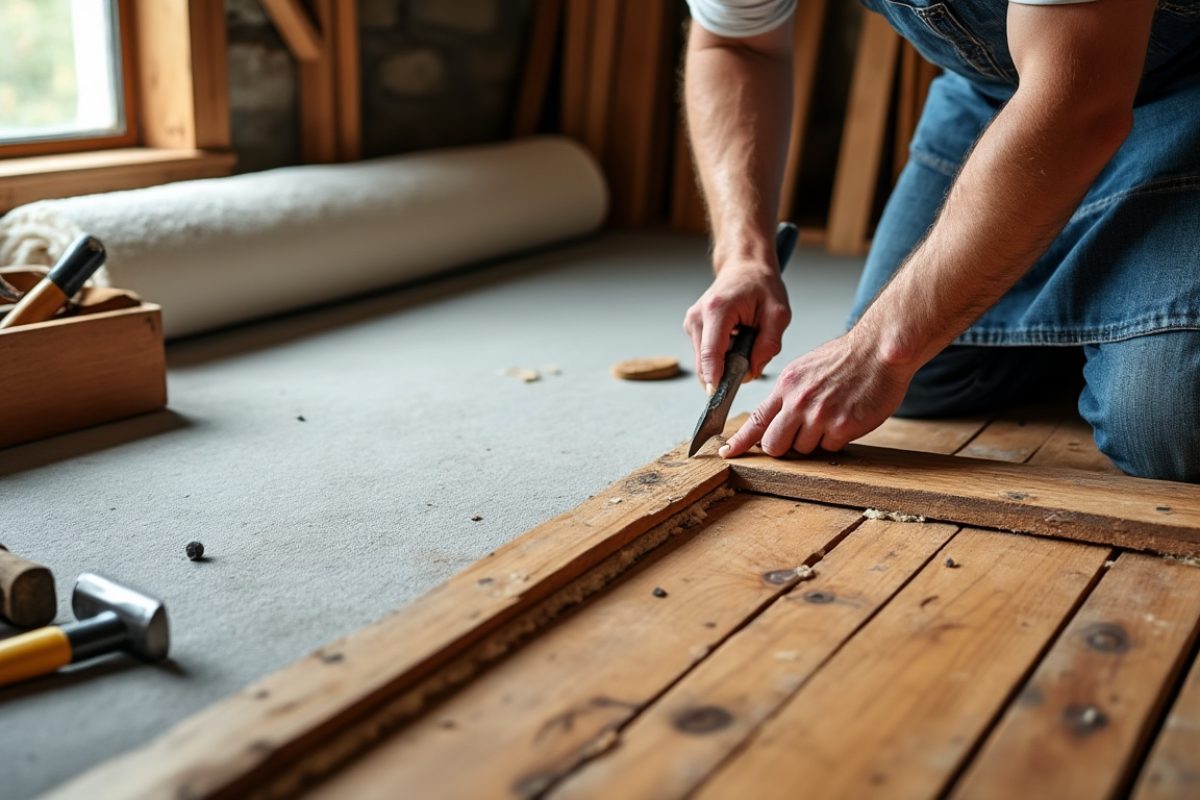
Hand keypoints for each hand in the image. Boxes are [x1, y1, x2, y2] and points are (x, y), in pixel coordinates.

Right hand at [683, 263, 789, 391]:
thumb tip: (752, 372)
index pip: (710, 354)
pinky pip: (705, 355)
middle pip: (704, 364)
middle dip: (726, 373)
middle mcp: (698, 317)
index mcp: (717, 310)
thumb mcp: (778, 313)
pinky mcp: (692, 328)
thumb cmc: (762, 286)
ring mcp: (692, 323)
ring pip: (703, 363)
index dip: (715, 379)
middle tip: (751, 364)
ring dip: (724, 365)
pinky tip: (735, 343)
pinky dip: (720, 357)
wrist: (744, 267)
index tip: (719, 399)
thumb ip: (769, 345)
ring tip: (744, 346)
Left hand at [719, 329, 915, 456]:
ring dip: (816, 440)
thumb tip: (775, 416)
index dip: (741, 441)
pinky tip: (847, 417)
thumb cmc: (847, 358)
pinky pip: (830, 448)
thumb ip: (788, 393)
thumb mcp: (805, 369)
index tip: (729, 452)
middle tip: (800, 434)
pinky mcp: (842, 427)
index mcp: (786, 385)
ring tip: (832, 415)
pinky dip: (837, 439)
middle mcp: (798, 402)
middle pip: (774, 445)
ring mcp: (819, 415)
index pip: (756, 420)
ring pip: (804, 449)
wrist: (880, 349)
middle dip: (784, 446)